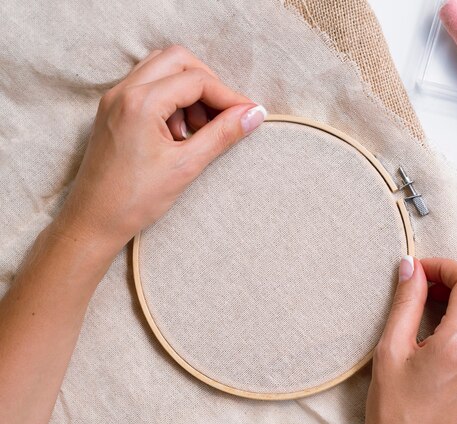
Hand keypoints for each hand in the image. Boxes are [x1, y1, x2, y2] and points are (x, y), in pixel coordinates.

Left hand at [55, 45, 266, 252]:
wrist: (93, 221)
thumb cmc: (134, 200)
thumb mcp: (186, 166)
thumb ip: (222, 135)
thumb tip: (254, 114)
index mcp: (140, 102)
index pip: (196, 80)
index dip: (228, 96)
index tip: (248, 114)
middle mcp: (123, 91)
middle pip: (177, 60)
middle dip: (207, 83)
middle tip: (223, 114)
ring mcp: (114, 99)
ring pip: (161, 69)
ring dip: (187, 89)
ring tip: (197, 128)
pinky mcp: (113, 110)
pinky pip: (147, 86)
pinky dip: (170, 98)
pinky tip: (178, 133)